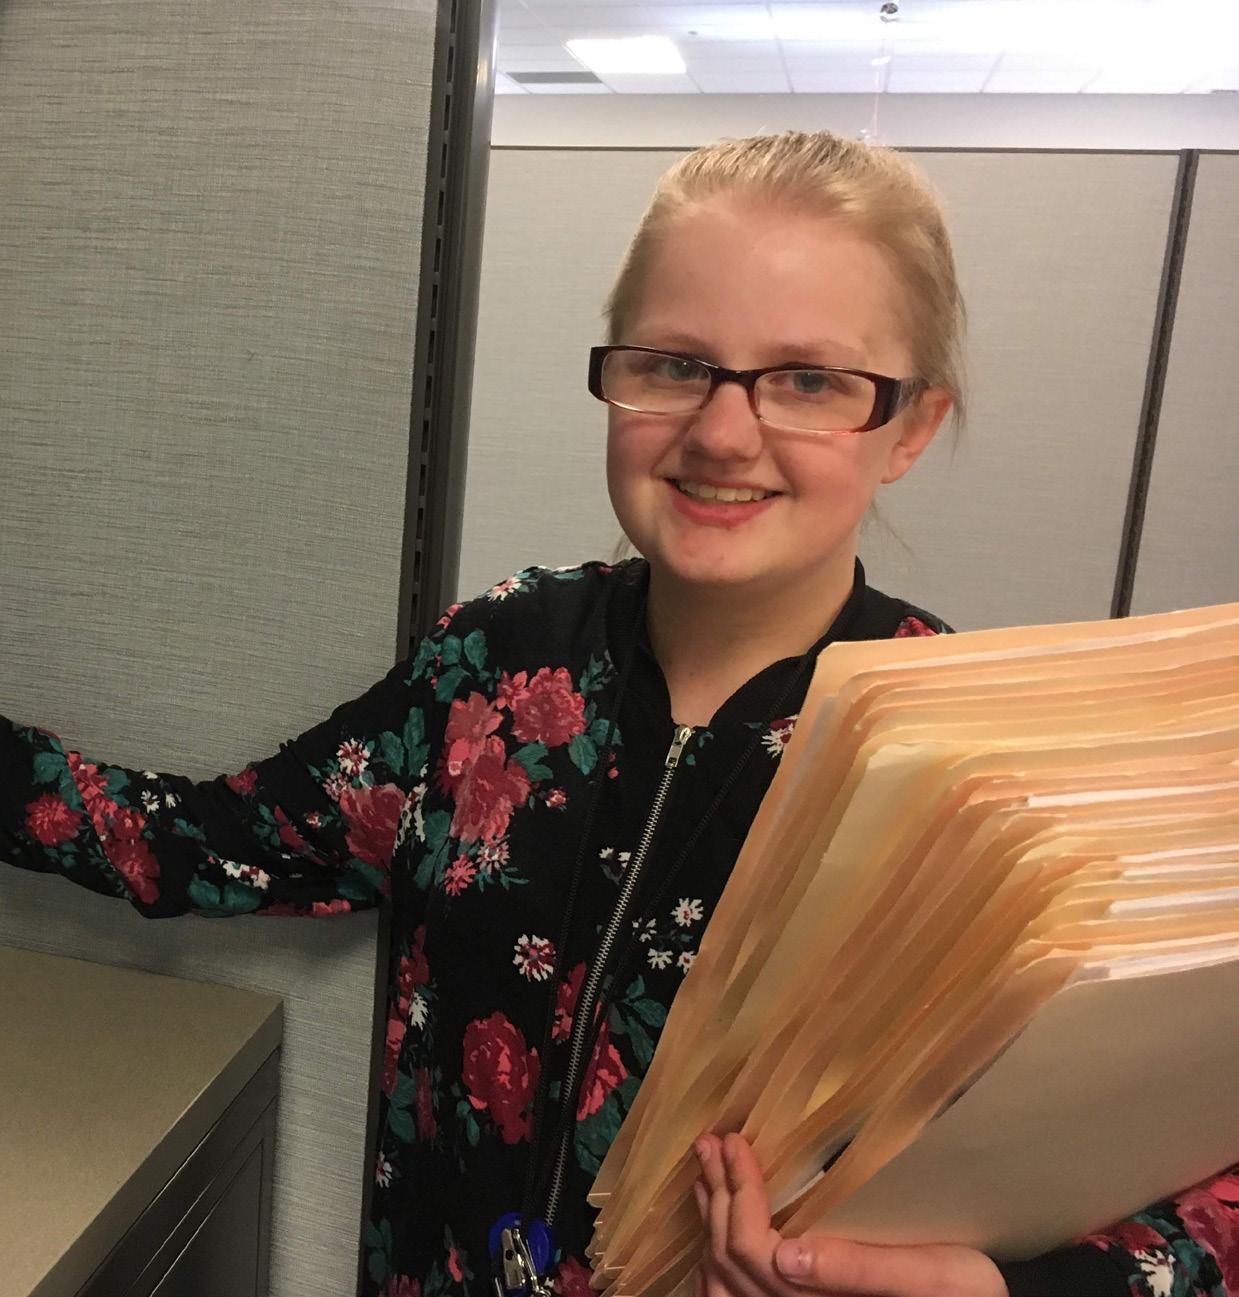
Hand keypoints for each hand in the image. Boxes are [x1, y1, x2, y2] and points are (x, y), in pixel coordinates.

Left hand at [692, 1133, 1007, 1296]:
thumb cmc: (967, 1296)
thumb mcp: (936, 1277)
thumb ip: (864, 1269)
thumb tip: (789, 1254)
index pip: (756, 1251)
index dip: (741, 1194)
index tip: (736, 1142)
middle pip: (731, 1263)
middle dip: (718, 1197)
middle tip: (710, 1144)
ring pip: (723, 1285)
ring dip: (711, 1224)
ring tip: (707, 1175)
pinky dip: (717, 1261)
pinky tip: (719, 1226)